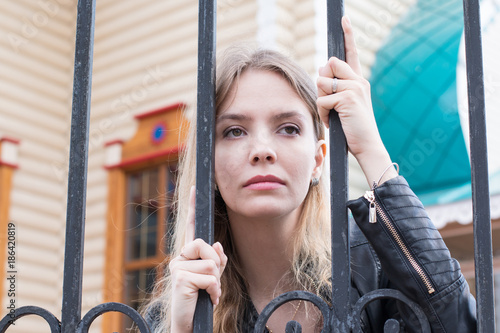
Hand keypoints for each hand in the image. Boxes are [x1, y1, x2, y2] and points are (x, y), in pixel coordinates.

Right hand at [169, 186, 227, 332]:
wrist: (190, 323)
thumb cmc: (201, 299)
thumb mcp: (213, 278)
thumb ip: (217, 260)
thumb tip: (217, 244)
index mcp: (187, 255)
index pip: (192, 226)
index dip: (193, 206)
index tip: (195, 187)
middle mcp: (179, 257)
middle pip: (206, 245)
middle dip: (216, 265)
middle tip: (212, 282)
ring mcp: (178, 267)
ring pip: (211, 263)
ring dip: (216, 281)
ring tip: (208, 293)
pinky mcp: (180, 279)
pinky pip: (209, 277)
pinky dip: (214, 290)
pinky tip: (207, 298)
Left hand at [316, 16, 396, 184]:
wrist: (367, 145)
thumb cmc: (352, 128)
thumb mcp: (342, 105)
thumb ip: (333, 86)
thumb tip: (323, 67)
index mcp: (358, 80)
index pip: (351, 53)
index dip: (348, 35)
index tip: (344, 19)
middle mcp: (358, 80)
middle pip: (328, 65)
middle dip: (322, 84)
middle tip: (330, 103)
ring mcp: (354, 88)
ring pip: (322, 82)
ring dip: (321, 100)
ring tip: (332, 114)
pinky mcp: (347, 98)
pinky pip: (322, 99)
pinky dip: (323, 113)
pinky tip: (333, 121)